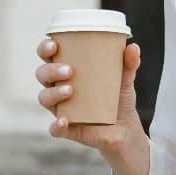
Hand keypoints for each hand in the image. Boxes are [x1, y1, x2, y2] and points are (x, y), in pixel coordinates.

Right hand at [35, 37, 145, 156]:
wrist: (125, 128)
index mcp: (67, 70)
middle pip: (42, 74)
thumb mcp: (125, 79)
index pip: (47, 55)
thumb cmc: (118, 97)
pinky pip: (55, 128)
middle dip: (50, 70)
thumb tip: (133, 48)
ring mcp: (61, 108)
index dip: (45, 48)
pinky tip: (64, 121)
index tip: (54, 45)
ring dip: (53, 93)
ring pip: (44, 98)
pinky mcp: (68, 128)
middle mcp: (58, 87)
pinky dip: (56, 126)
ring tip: (70, 90)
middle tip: (69, 70)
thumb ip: (129, 64)